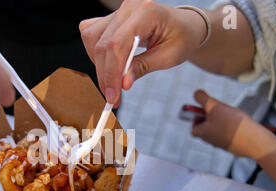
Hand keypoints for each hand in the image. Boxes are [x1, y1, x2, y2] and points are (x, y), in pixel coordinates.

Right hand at [79, 0, 206, 104]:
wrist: (184, 26)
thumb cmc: (181, 38)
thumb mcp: (169, 57)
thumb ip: (143, 67)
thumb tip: (123, 84)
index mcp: (147, 12)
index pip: (118, 43)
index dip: (112, 73)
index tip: (113, 96)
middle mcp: (128, 7)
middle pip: (103, 44)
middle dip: (105, 75)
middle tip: (113, 97)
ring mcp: (118, 11)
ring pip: (92, 39)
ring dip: (99, 65)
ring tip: (114, 80)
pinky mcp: (111, 18)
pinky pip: (92, 35)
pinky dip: (95, 54)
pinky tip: (109, 64)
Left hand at [191, 90, 259, 157]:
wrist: (254, 140)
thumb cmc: (232, 124)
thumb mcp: (214, 106)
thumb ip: (203, 99)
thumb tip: (196, 93)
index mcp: (203, 134)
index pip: (193, 129)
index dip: (196, 120)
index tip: (203, 111)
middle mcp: (212, 142)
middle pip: (206, 130)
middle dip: (211, 119)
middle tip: (219, 111)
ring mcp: (224, 146)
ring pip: (219, 133)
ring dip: (223, 124)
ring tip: (231, 116)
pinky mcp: (236, 147)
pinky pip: (232, 137)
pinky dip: (234, 130)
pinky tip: (242, 124)